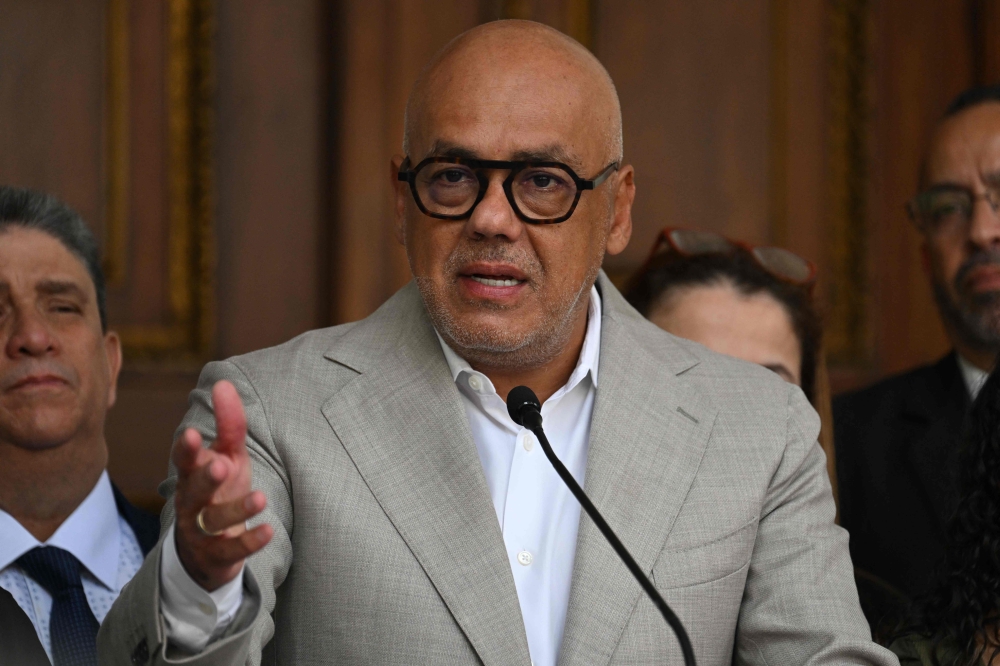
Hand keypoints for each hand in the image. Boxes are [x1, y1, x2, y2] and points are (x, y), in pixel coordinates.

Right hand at [172, 380, 273, 590]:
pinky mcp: (217, 555)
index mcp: (192, 475)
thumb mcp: (227, 456)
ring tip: (261, 497)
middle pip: (194, 490)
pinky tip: (269, 531)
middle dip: (206, 478)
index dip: (186, 450)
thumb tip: (224, 383)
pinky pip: (231, 550)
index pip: (184, 460)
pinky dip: (250, 541)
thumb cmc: (219, 491)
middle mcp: (191, 503)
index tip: (192, 435)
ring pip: (214, 521)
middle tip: (221, 465)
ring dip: (237, 509)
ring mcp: (201, 531)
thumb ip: (228, 424)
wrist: (205, 550)